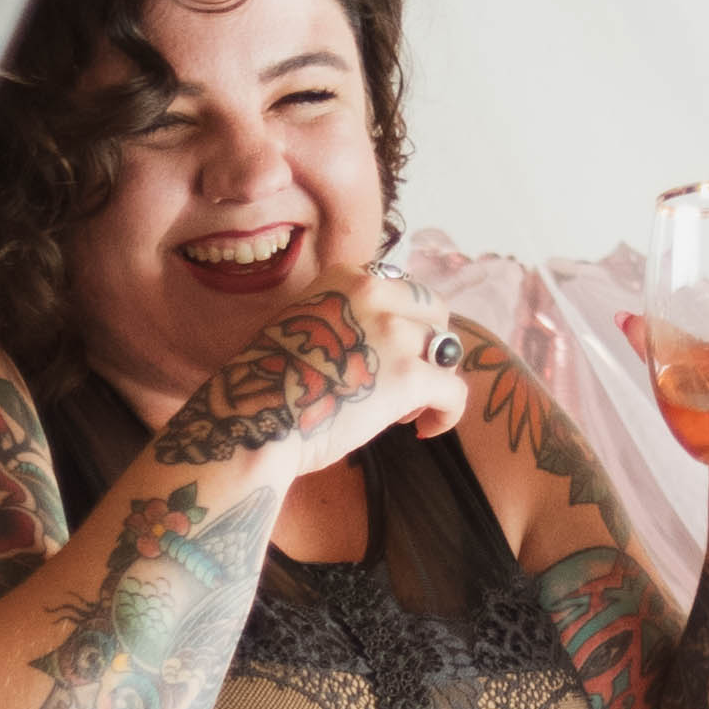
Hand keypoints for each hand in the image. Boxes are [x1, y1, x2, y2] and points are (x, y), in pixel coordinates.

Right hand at [162, 265, 469, 476]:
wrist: (254, 418)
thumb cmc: (267, 386)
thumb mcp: (299, 325)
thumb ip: (339, 321)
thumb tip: (369, 344)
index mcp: (347, 278)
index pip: (403, 289)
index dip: (405, 323)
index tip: (388, 355)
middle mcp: (374, 294)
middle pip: (435, 311)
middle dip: (429, 345)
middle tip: (405, 383)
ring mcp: (394, 333)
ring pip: (447, 350)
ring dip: (434, 379)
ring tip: (407, 411)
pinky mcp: (409, 376)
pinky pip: (454, 389)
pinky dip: (448, 411)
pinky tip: (426, 429)